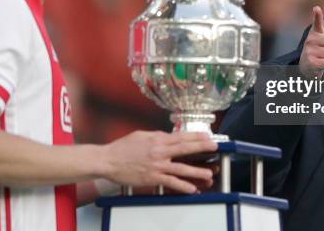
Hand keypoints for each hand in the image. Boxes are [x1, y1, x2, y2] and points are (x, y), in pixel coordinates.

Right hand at [102, 131, 217, 193]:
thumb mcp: (141, 135)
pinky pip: (171, 182)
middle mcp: (159, 151)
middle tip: (215, 147)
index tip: (207, 136)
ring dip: (197, 171)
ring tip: (209, 173)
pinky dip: (182, 186)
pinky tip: (192, 189)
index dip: (196, 136)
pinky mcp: (152, 178)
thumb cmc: (123, 148)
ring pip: (181, 168)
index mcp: (157, 139)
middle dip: (202, 147)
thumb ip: (156, 135)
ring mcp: (157, 165)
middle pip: (185, 148)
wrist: (108, 160)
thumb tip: (167, 136)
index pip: (181, 136)